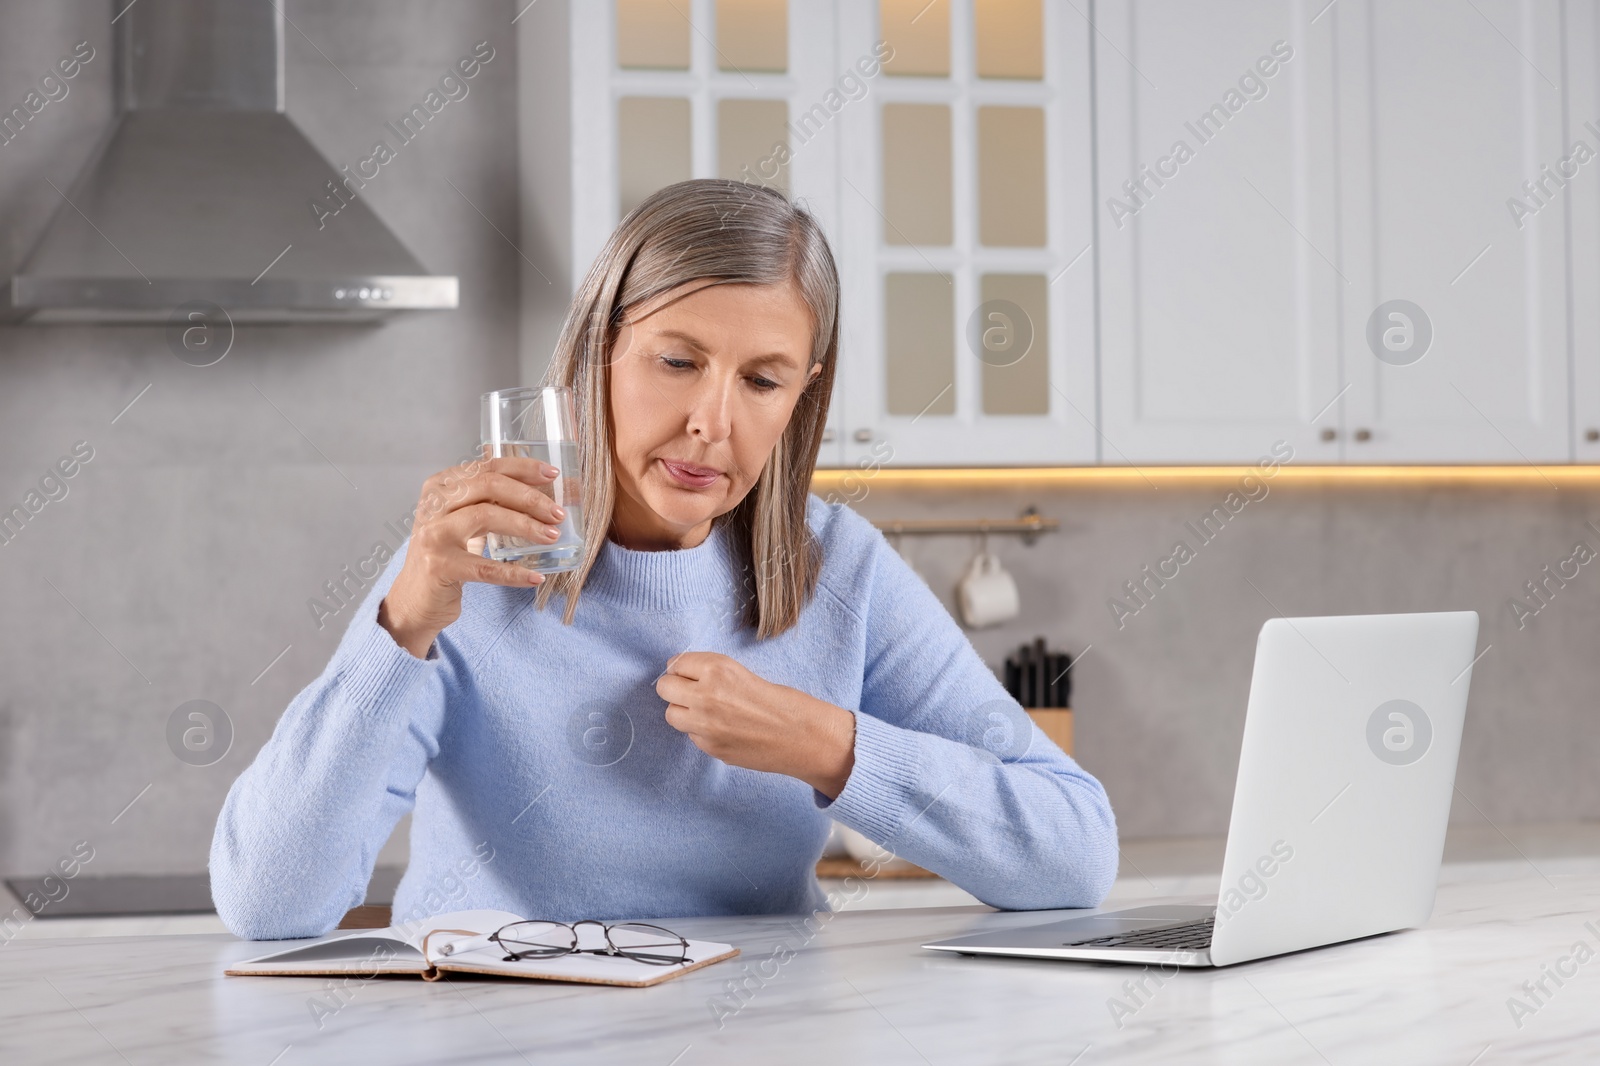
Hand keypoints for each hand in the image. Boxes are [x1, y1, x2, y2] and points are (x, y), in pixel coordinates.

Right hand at [378, 455, 565, 657]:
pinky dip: (512, 572)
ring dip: (525, 526)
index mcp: (441, 486)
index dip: (523, 469)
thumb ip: (492, 500)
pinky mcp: (438, 566)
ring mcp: (433, 534)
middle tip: (557, 514)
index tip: (552, 474)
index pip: (487, 467)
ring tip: (551, 536)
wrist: (416, 599)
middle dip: (529, 497)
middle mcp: (433, 504)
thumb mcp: (465, 519)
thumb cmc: (447, 555)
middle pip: (489, 486)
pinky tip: (535, 577)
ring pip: (486, 516)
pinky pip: (484, 567)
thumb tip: (543, 488)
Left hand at [656, 652, 855, 798]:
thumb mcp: (743, 673)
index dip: (682, 669)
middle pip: (665, 688)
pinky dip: (701, 732)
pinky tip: (724, 730)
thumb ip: (711, 674)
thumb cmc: (782, 702)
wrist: (803, 737)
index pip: (675, 663)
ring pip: (671, 714)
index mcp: (717, 669)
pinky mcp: (710, 747)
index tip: (689, 673)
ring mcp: (705, 725)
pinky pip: (691, 736)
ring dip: (683, 711)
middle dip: (675, 688)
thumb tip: (681, 675)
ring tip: (705, 712)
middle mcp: (706, 695)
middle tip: (691, 691)